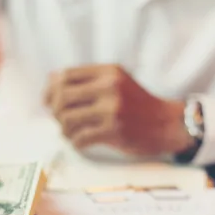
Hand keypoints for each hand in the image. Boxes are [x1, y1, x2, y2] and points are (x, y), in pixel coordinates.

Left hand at [45, 64, 192, 155]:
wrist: (166, 124)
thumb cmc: (137, 105)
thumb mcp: (116, 83)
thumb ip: (88, 81)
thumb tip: (50, 82)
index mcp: (108, 72)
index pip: (66, 75)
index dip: (50, 89)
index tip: (47, 102)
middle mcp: (109, 86)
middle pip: (62, 97)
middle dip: (56, 112)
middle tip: (61, 121)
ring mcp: (111, 109)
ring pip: (67, 119)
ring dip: (64, 130)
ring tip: (71, 133)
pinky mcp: (113, 130)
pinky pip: (80, 138)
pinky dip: (76, 142)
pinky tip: (81, 142)